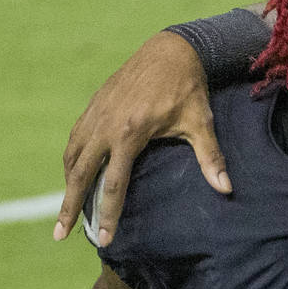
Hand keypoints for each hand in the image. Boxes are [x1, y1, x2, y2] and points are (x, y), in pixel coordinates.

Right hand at [56, 31, 229, 245]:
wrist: (171, 50)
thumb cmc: (188, 88)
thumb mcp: (201, 123)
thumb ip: (211, 158)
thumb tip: (226, 189)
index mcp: (131, 133)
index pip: (114, 184)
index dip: (108, 214)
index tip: (104, 238)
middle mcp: (106, 125)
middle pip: (81, 174)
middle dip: (70, 206)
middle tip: (61, 234)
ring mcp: (96, 114)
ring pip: (73, 156)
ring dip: (67, 184)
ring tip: (66, 211)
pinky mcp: (94, 106)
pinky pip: (75, 139)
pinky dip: (71, 160)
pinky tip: (73, 175)